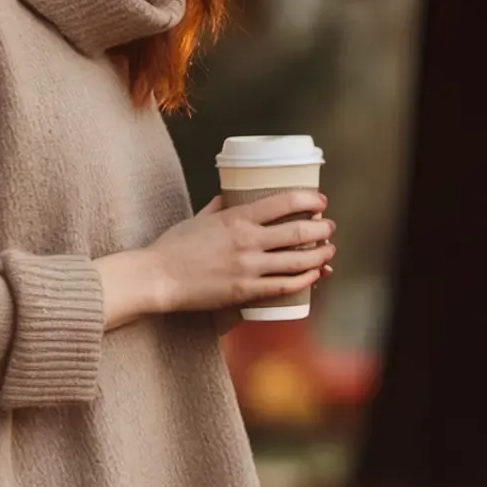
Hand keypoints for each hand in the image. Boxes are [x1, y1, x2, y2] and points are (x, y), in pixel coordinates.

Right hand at [142, 188, 334, 316]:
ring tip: (328, 251)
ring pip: (298, 261)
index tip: (320, 202)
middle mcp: (248, 241)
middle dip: (322, 229)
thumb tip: (233, 195)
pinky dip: (305, 280)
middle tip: (328, 227)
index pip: (285, 202)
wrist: (158, 277)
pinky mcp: (245, 291)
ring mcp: (248, 268)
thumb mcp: (199, 217)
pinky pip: (284, 286)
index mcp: (237, 218)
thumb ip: (220, 206)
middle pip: (299, 232)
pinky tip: (315, 275)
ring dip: (320, 255)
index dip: (310, 200)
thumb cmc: (174, 246)